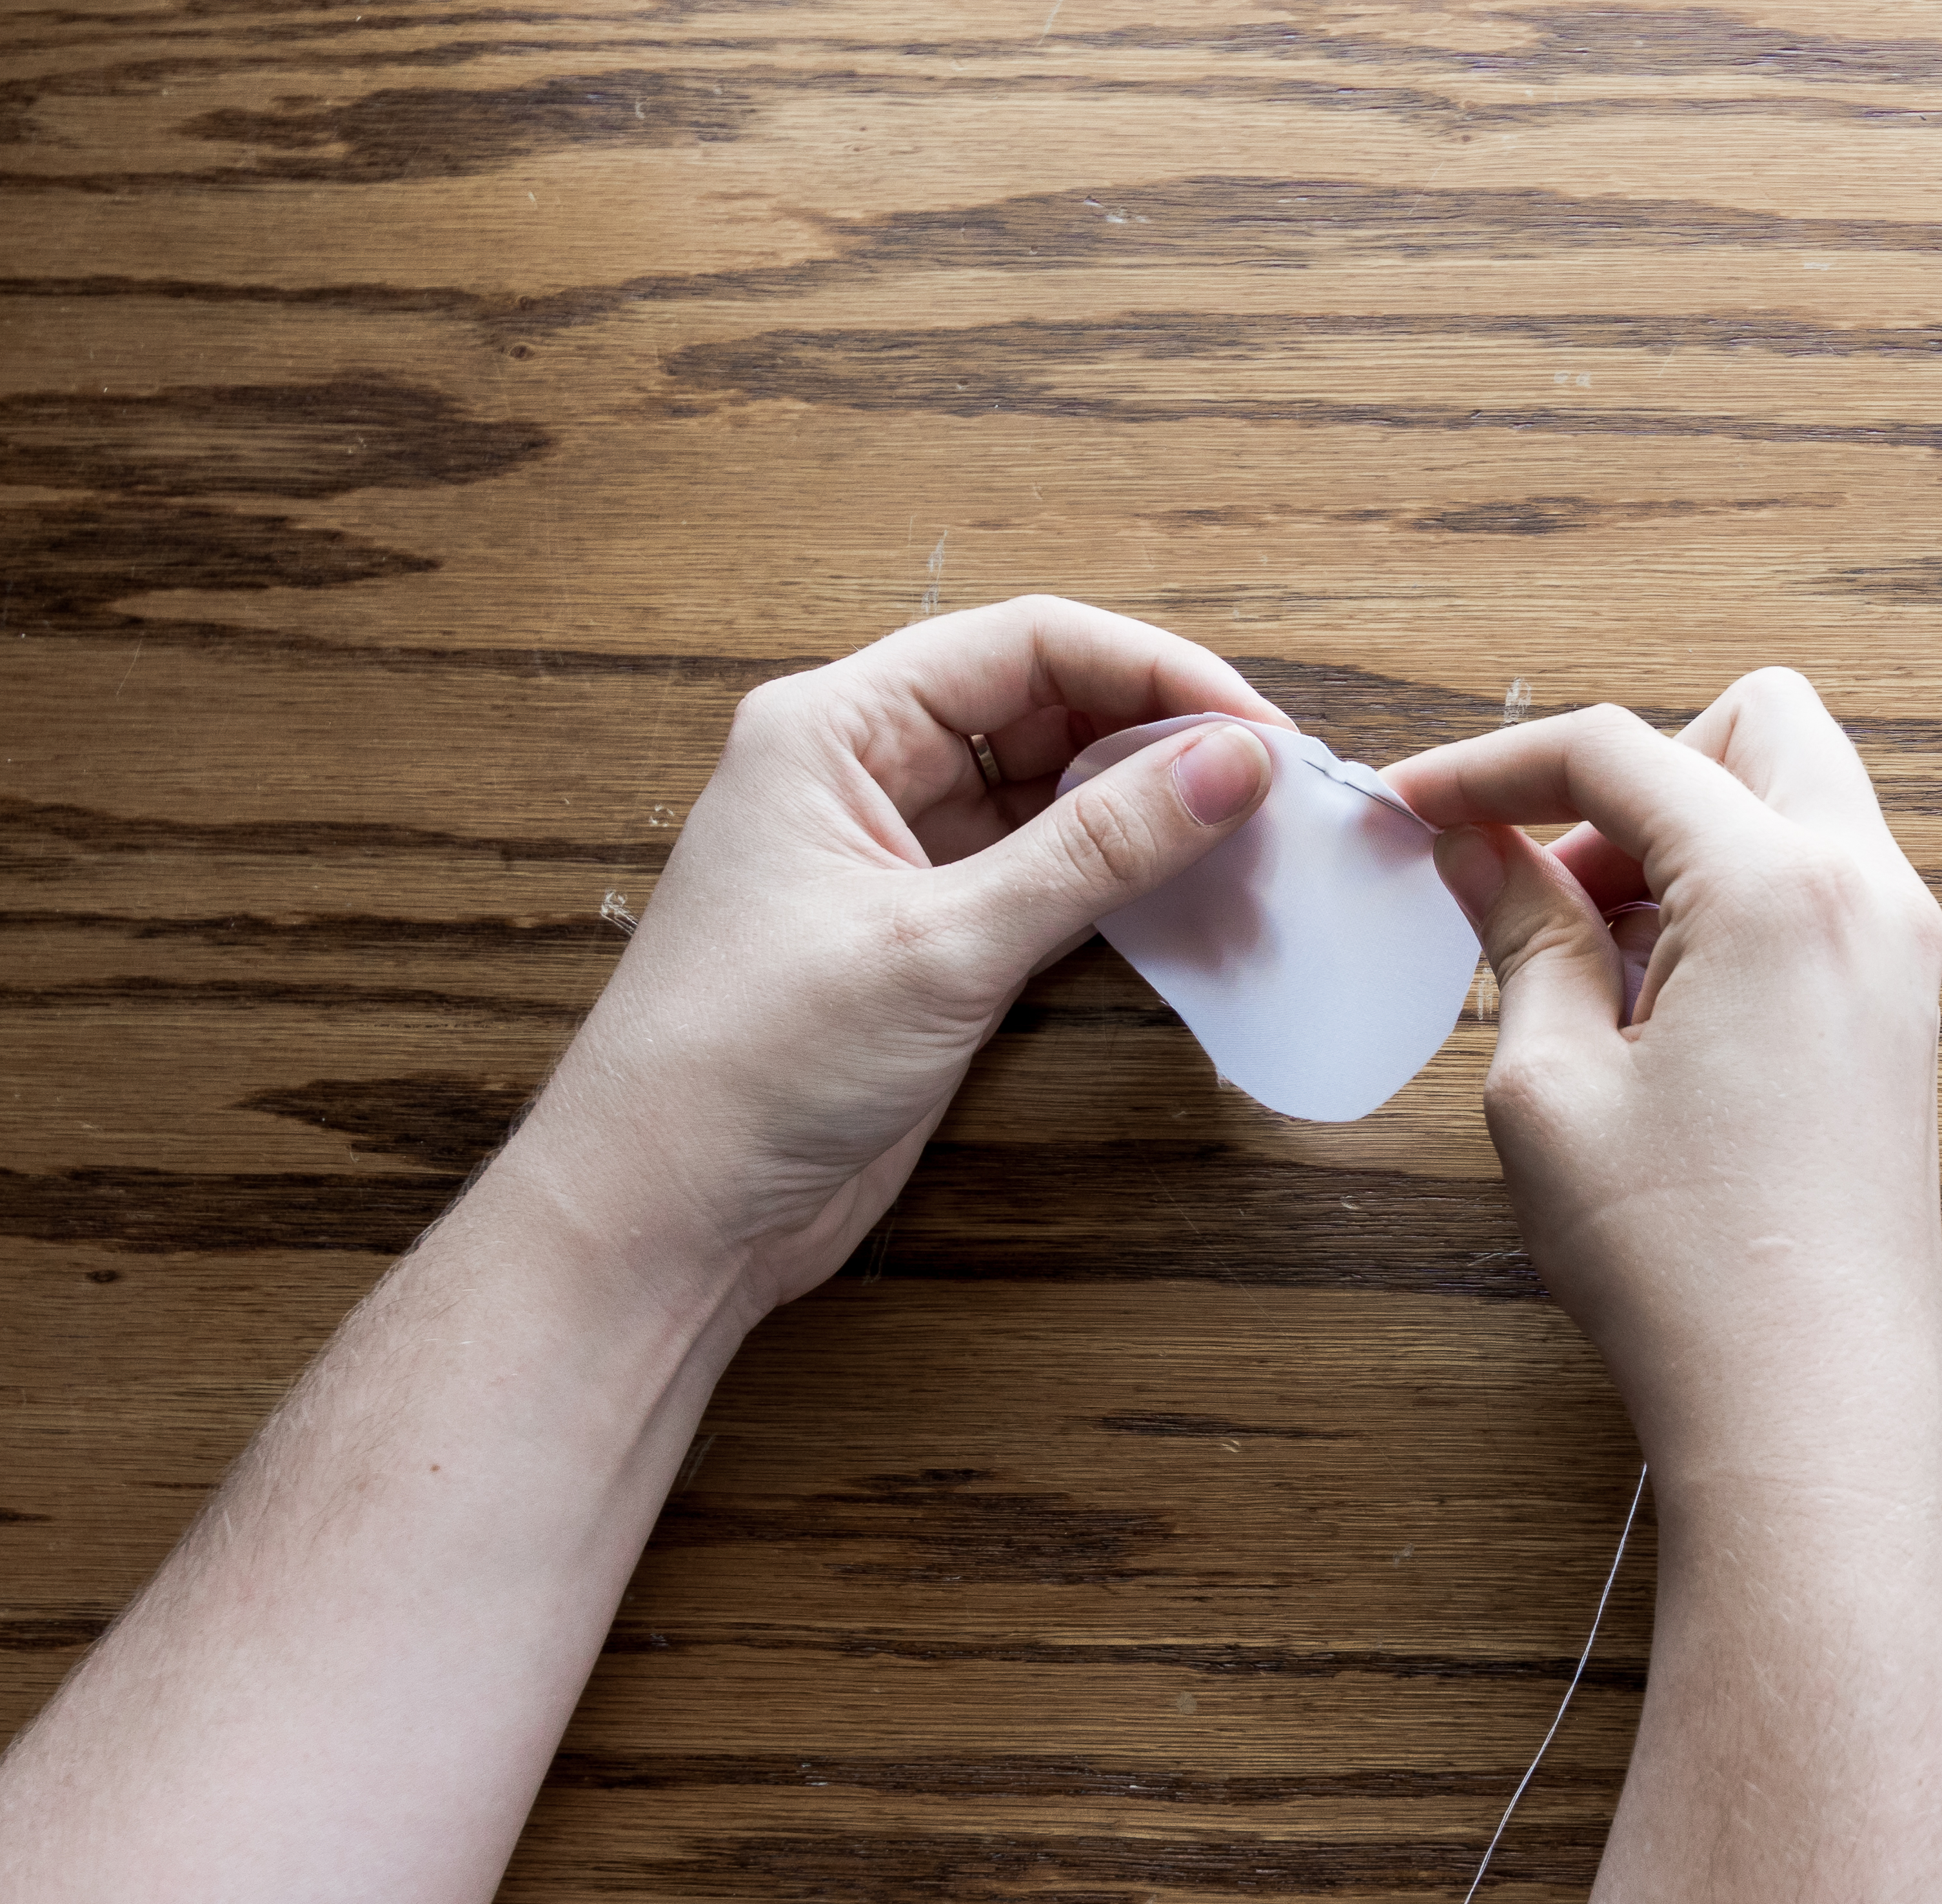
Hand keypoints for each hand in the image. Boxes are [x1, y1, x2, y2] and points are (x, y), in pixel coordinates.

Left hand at [493, 597, 1290, 1315]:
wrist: (665, 1220)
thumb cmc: (748, 1067)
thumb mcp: (941, 946)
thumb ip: (1096, 849)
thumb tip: (1234, 763)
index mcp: (832, 729)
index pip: (1024, 645)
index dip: (1153, 672)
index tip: (1259, 735)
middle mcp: (863, 776)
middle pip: (1047, 712)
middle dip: (1164, 746)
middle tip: (1277, 804)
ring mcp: (897, 864)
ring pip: (1055, 803)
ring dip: (1153, 828)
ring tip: (1256, 866)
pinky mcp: (928, 947)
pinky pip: (1046, 886)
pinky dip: (1122, 897)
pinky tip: (1198, 917)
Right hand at [1387, 671, 1941, 1468]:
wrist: (1808, 1408)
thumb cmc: (1679, 1262)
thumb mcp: (1550, 1084)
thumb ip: (1520, 933)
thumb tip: (1478, 847)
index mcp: (1779, 887)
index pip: (1618, 750)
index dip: (1492, 766)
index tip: (1412, 808)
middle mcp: (1868, 892)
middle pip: (1753, 726)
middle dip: (1631, 776)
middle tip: (1544, 891)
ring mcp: (1901, 954)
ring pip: (1789, 804)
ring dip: (1679, 845)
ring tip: (1588, 979)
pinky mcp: (1900, 1017)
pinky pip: (1812, 892)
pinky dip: (1727, 906)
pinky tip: (1654, 1019)